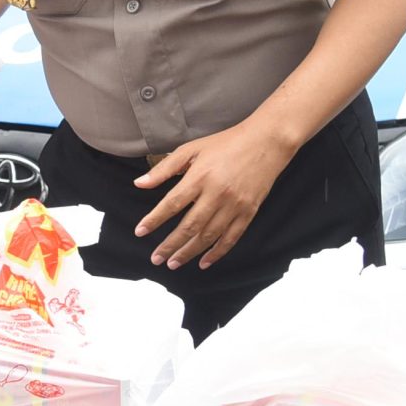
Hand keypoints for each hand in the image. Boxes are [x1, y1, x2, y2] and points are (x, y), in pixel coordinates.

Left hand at [132, 119, 296, 270]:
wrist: (266, 142)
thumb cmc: (225, 143)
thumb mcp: (192, 149)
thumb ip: (165, 168)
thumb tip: (139, 183)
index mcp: (200, 176)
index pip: (172, 203)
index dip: (154, 220)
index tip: (140, 232)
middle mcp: (217, 193)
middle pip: (189, 226)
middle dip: (170, 245)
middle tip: (156, 258)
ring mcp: (234, 205)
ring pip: (208, 236)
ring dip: (189, 252)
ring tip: (173, 263)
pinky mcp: (248, 212)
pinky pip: (231, 238)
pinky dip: (217, 253)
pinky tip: (203, 262)